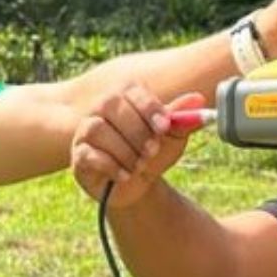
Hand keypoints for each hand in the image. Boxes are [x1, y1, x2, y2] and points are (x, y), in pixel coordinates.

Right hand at [70, 84, 208, 209]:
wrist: (139, 186)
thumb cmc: (153, 154)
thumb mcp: (172, 137)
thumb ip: (181, 118)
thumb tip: (198, 99)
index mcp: (124, 98)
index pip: (130, 91)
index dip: (147, 107)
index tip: (164, 127)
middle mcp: (100, 110)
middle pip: (110, 105)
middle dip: (136, 130)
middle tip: (152, 150)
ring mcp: (85, 132)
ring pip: (97, 129)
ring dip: (124, 151)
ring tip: (139, 165)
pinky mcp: (78, 156)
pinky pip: (88, 154)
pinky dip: (111, 166)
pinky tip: (125, 175)